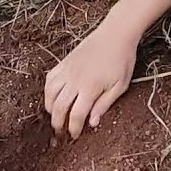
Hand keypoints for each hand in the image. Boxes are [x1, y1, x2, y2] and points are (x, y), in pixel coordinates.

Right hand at [44, 24, 137, 138]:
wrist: (115, 34)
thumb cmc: (122, 60)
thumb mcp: (120, 86)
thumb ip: (104, 105)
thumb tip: (92, 123)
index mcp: (90, 88)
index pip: (76, 115)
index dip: (73, 128)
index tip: (75, 135)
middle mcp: (74, 80)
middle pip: (59, 107)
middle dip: (58, 122)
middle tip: (60, 131)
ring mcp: (67, 70)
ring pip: (50, 93)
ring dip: (50, 108)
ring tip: (55, 115)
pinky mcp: (64, 62)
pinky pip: (49, 79)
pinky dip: (48, 91)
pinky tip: (53, 97)